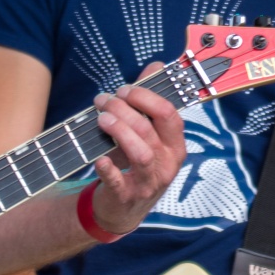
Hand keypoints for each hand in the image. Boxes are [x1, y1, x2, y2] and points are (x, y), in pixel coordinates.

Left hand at [86, 62, 187, 235]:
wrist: (123, 208)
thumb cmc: (135, 164)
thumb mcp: (147, 134)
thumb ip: (149, 100)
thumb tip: (155, 65)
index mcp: (175, 145)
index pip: (168, 115)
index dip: (146, 98)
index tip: (125, 89)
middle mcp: (167, 163)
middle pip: (151, 130)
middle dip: (126, 110)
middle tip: (104, 101)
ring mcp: (149, 182)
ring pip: (141, 153)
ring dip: (119, 131)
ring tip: (101, 119)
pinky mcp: (128, 197)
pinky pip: (119, 181)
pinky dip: (108, 168)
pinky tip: (99, 158)